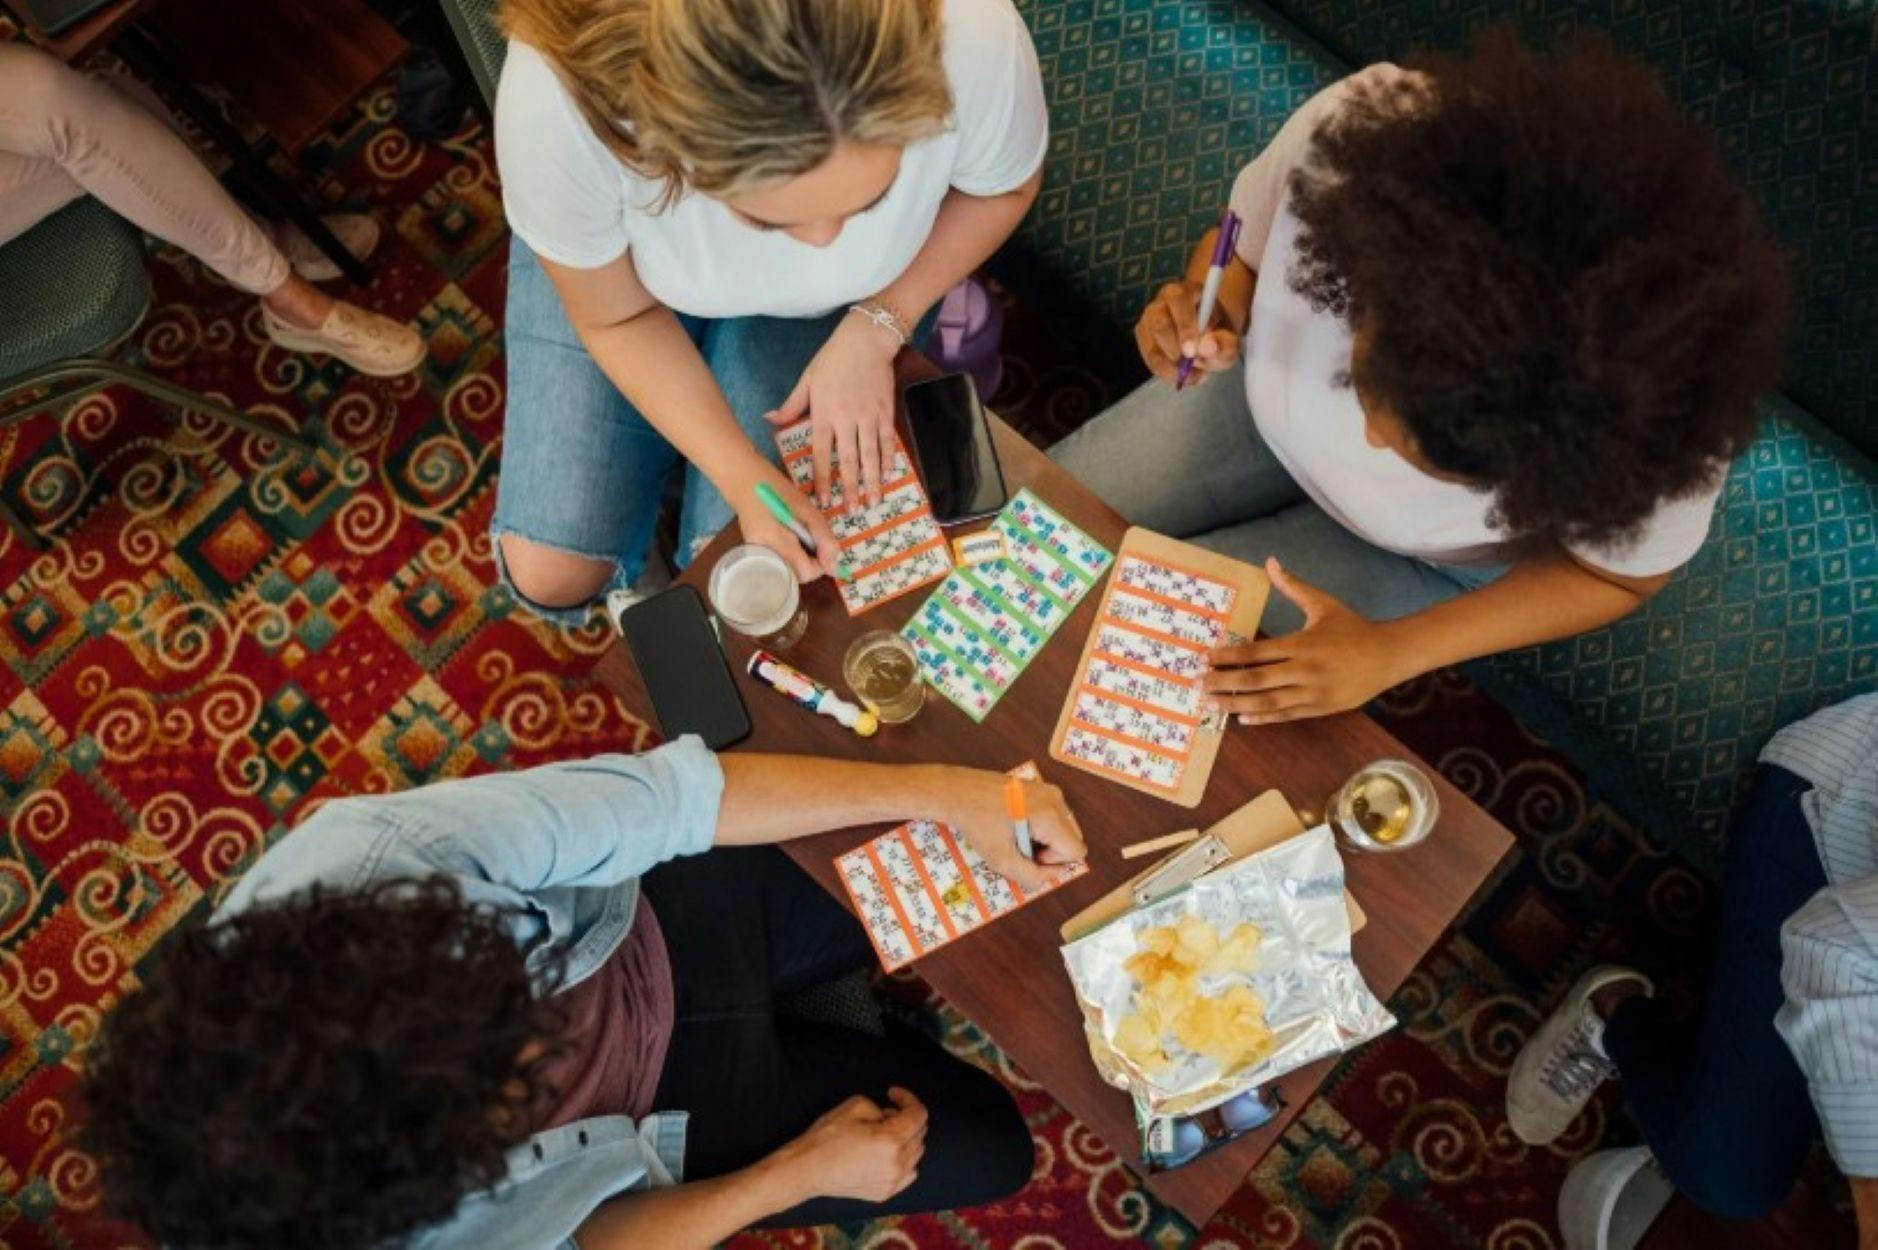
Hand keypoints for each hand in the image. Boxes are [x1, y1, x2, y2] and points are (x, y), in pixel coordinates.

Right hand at [731, 460, 842, 581]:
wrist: (744, 482)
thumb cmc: (778, 491)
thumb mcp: (807, 510)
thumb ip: (823, 539)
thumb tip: (834, 569)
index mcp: (775, 541)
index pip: (805, 573)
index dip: (820, 564)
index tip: (823, 546)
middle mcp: (763, 555)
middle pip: (796, 577)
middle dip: (811, 562)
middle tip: (810, 537)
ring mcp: (757, 557)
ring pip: (788, 573)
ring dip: (801, 560)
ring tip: (799, 535)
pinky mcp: (754, 555)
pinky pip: (779, 565)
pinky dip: (790, 556)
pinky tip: (788, 538)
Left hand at [765, 312, 901, 509]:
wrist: (865, 340)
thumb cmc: (832, 360)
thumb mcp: (806, 380)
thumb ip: (791, 405)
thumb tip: (768, 419)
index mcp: (824, 414)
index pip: (822, 453)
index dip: (822, 479)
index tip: (823, 500)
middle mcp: (846, 419)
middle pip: (849, 460)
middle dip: (851, 488)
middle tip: (853, 511)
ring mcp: (868, 416)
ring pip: (871, 454)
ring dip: (873, 480)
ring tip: (874, 501)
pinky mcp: (885, 411)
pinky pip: (887, 440)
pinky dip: (889, 459)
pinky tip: (889, 475)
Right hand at [773, 1089, 927, 1204]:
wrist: (807, 1169)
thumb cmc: (827, 1136)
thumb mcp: (855, 1105)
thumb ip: (881, 1107)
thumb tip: (891, 1117)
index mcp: (892, 1141)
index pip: (918, 1114)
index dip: (907, 1099)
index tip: (893, 1094)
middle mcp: (898, 1164)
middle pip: (920, 1133)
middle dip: (906, 1118)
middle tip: (884, 1112)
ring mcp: (893, 1182)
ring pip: (916, 1153)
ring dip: (906, 1138)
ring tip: (882, 1134)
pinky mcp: (885, 1193)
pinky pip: (908, 1172)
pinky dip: (903, 1159)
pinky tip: (885, 1154)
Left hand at [940, 770, 1085, 891]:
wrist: (957, 792)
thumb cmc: (976, 822)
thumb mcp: (1001, 859)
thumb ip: (1031, 876)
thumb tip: (1051, 876)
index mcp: (1049, 814)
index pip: (1076, 851)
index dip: (1054, 863)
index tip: (1027, 856)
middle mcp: (1055, 799)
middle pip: (1073, 840)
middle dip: (1051, 852)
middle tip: (1019, 848)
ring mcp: (1049, 790)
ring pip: (1064, 830)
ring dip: (1045, 842)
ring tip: (1016, 836)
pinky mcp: (1040, 788)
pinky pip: (1054, 817)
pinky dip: (1040, 828)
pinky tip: (1015, 825)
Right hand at [1136, 279, 1240, 384]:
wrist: (1207, 337)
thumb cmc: (1217, 333)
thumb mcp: (1229, 338)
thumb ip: (1224, 343)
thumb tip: (1207, 349)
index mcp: (1185, 292)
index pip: (1178, 300)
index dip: (1184, 325)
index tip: (1192, 351)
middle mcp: (1161, 303)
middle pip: (1158, 322)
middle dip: (1173, 348)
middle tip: (1189, 365)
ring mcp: (1148, 321)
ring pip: (1150, 346)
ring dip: (1170, 366)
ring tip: (1193, 374)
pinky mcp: (1143, 339)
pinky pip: (1149, 359)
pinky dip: (1166, 372)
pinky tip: (1183, 375)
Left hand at [1199, 559, 1412, 723]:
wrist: (1389, 656)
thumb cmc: (1353, 628)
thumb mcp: (1324, 604)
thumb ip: (1293, 586)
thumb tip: (1270, 562)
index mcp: (1302, 644)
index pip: (1256, 652)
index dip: (1228, 656)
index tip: (1205, 658)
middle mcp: (1305, 671)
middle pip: (1256, 680)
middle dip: (1224, 682)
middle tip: (1198, 684)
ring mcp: (1313, 693)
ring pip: (1268, 702)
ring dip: (1237, 704)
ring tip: (1211, 705)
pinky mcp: (1320, 708)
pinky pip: (1286, 715)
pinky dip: (1264, 717)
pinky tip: (1242, 718)